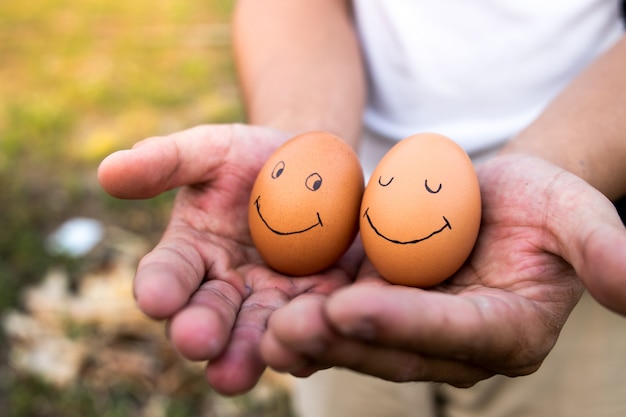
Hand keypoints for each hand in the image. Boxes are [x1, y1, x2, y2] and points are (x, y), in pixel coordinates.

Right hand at [97, 124, 359, 394]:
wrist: (309, 166)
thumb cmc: (249, 158)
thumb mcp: (209, 150)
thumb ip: (165, 161)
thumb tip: (107, 171)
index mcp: (190, 255)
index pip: (167, 275)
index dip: (159, 287)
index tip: (156, 298)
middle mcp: (224, 289)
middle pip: (207, 318)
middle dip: (200, 331)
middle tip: (197, 342)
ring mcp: (270, 300)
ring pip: (256, 334)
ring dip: (246, 354)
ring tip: (237, 370)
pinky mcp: (315, 301)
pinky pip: (310, 326)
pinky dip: (307, 339)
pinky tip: (308, 348)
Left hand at [260, 154, 625, 386]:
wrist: (494, 199)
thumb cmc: (540, 203)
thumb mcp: (575, 213)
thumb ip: (603, 250)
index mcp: (507, 331)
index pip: (457, 334)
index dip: (406, 323)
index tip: (354, 308)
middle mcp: (456, 347)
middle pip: (397, 349)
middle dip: (344, 341)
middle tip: (290, 327)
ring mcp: (414, 335)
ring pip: (360, 346)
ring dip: (313, 341)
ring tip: (268, 331)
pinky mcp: (381, 317)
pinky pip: (341, 325)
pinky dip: (308, 324)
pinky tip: (266, 316)